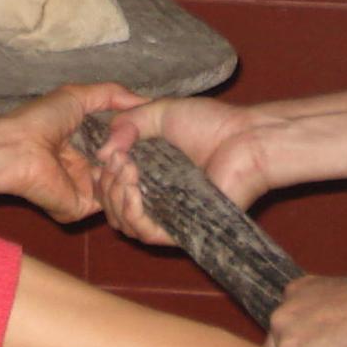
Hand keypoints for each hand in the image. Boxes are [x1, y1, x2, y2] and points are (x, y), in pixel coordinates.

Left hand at [0, 82, 143, 222]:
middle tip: (159, 150)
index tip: (155, 134)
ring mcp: (82, 192)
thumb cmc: (41, 120)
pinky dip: (122, 189)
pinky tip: (128, 172)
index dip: (135, 143)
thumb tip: (145, 100)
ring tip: (139, 158)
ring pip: (120, 189)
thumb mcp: (78, 96)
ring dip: (131, 173)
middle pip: (121, 171)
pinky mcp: (80, 208)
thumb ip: (111, 95)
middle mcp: (83, 172)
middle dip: (139, 161)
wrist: (18, 147)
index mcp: (81, 148)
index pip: (117, 151)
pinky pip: (110, 203)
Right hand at [97, 95, 273, 244]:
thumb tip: (100, 154)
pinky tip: (132, 189)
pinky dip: (132, 213)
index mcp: (148, 173)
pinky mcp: (182, 229)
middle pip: (112, 207)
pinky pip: (147, 233)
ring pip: (125, 223)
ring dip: (115, 197)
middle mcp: (155, 197)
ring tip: (127, 171)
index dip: (101, 176)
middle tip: (118, 160)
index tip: (105, 156)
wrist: (245, 138)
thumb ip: (126, 124)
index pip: (110, 187)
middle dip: (106, 184)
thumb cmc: (210, 123)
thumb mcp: (159, 112)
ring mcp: (168, 214)